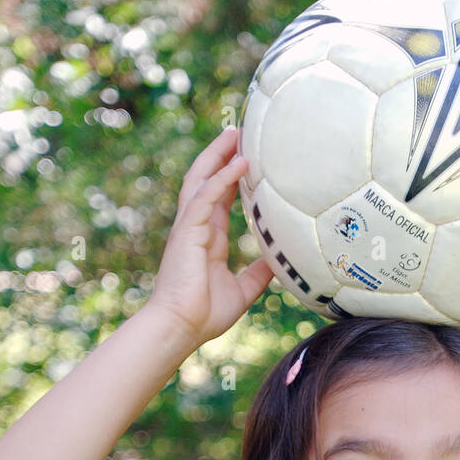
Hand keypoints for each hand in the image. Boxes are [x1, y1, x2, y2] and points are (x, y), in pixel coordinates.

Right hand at [148, 126, 274, 343]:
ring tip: (235, 133)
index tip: (246, 157)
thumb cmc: (204, 314)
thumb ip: (258, 273)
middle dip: (221, 154)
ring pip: (202, 179)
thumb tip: (279, 262)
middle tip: (239, 132)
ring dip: (218, 155)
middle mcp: (196, 226)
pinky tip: (239, 163)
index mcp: (208, 237)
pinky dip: (222, 178)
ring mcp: (189, 227)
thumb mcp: (243, 290)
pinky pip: (206, 197)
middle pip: (207, 179)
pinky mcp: (187, 231)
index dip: (231, 176)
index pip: (220, 197)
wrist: (180, 328)